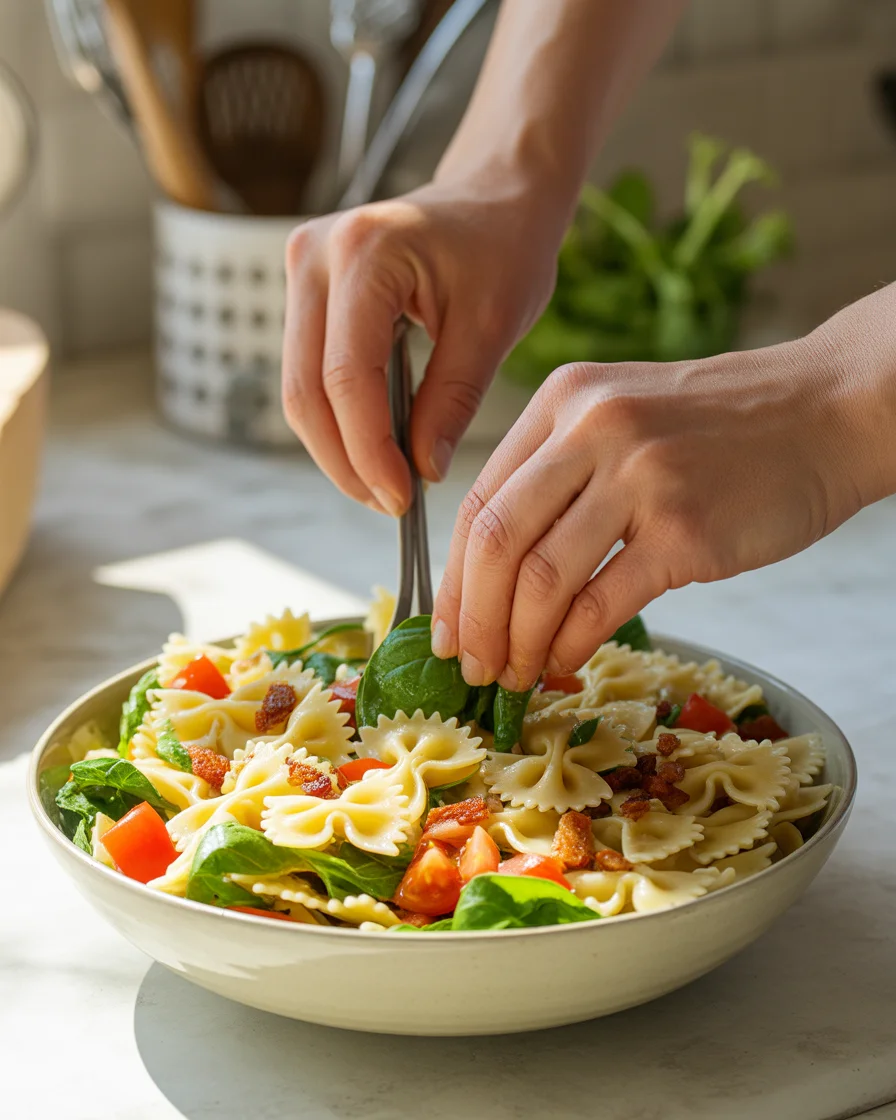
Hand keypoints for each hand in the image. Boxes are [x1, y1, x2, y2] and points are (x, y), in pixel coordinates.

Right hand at [281, 183, 560, 515]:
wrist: (494, 193)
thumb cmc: (505, 245)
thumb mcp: (492, 326)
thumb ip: (452, 401)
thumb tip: (421, 472)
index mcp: (364, 252)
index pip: (346, 377)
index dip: (368, 450)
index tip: (401, 499)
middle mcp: (315, 255)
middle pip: (306, 389)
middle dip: (345, 460)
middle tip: (391, 505)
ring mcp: (302, 269)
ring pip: (299, 388)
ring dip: (337, 446)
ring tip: (387, 484)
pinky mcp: (306, 289)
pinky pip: (309, 371)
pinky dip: (339, 418)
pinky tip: (375, 448)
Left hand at [432, 316, 885, 689]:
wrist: (825, 411)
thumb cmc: (720, 429)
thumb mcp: (622, 419)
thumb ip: (559, 475)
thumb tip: (497, 575)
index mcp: (563, 401)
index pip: (480, 502)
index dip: (453, 580)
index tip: (447, 630)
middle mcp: (590, 429)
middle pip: (497, 543)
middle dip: (474, 620)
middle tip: (472, 667)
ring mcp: (638, 476)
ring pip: (541, 578)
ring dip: (517, 642)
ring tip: (514, 675)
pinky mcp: (683, 528)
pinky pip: (600, 602)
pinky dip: (569, 645)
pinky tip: (562, 664)